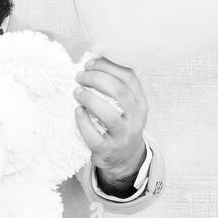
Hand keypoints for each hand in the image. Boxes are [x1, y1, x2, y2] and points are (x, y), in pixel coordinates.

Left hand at [73, 55, 147, 189]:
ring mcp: (123, 135)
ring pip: (109, 114)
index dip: (107, 66)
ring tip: (76, 92)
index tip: (89, 63)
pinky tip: (77, 112)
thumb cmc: (119, 123)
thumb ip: (114, 85)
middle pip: (118, 91)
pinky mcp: (108, 150)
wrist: (123, 158)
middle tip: (79, 77)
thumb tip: (93, 59)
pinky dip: (83, 121)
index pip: (128, 76)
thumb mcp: (125, 105)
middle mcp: (136, 118)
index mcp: (140, 102)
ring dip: (89, 99)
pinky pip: (94, 135)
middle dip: (96, 79)